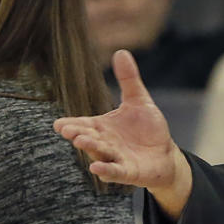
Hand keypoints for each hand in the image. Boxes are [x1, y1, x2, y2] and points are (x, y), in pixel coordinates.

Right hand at [54, 50, 192, 218]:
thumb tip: (120, 51)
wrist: (164, 154)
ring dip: (91, 148)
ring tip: (82, 141)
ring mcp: (114, 158)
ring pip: (99, 154)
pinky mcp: (128, 172)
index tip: (59, 124)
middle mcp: (104, 143)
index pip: (82, 124)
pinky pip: (115, 172)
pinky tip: (97, 168)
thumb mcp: (139, 102)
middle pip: (88, 138)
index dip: (70, 125)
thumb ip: (128, 80)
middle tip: (69, 130)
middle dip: (78, 134)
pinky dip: (106, 170)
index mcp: (102, 127)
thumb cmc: (147, 129)